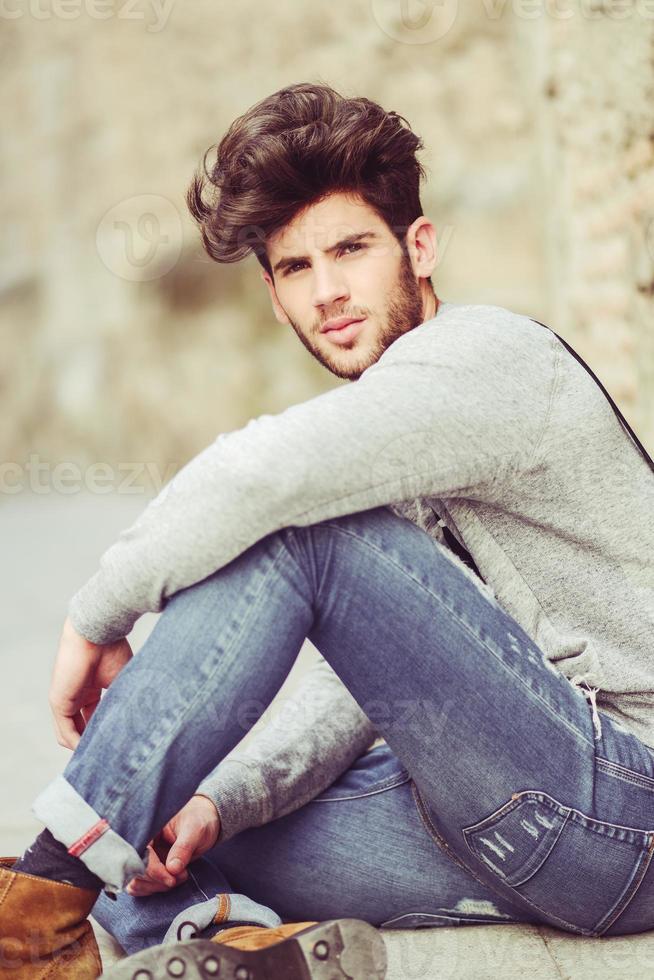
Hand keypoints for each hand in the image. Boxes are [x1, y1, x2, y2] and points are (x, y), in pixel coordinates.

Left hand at [49, 616, 132, 749]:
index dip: (105, 731)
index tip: (120, 742)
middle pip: (82, 728)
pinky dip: (78, 743)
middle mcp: (76, 695)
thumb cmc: (113, 649)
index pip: (94, 718)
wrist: (98, 632)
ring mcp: (66, 699)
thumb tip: (138, 724)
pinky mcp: (59, 701)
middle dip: (95, 742)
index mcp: (91, 689)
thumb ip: (124, 700)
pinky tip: (93, 750)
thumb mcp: (122, 680)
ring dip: (86, 746)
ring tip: (104, 756)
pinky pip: (66, 731)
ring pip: (72, 733)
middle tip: (111, 755)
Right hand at [126, 795, 220, 896]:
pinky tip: (173, 880)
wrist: (206, 824)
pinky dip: (155, 889)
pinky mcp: (149, 867)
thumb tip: (172, 868)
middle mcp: (142, 843)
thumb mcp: (195, 830)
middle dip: (158, 881)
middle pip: (137, 871)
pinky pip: (141, 885)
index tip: (171, 879)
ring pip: (137, 882)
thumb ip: (183, 848)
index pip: (140, 854)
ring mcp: (144, 856)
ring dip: (157, 887)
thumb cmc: (200, 820)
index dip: (153, 870)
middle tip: (182, 876)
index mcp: (148, 829)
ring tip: (180, 876)